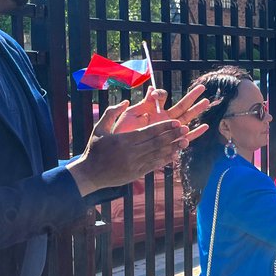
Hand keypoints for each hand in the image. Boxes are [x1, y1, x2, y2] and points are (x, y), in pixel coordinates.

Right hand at [67, 104, 192, 195]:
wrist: (89, 174)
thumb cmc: (94, 149)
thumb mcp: (99, 128)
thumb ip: (111, 113)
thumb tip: (125, 101)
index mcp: (124, 140)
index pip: (149, 132)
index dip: (164, 127)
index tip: (176, 122)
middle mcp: (131, 153)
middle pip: (157, 143)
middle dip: (173, 135)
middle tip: (186, 129)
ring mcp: (135, 165)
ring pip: (158, 155)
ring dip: (173, 148)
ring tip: (185, 141)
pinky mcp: (137, 174)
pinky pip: (154, 165)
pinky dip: (165, 160)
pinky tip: (175, 155)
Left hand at [107, 86, 211, 135]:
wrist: (120, 150)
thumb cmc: (123, 131)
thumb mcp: (132, 114)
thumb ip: (143, 103)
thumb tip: (152, 88)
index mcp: (153, 111)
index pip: (162, 98)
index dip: (160, 94)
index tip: (152, 96)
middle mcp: (163, 120)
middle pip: (180, 106)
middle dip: (191, 97)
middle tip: (202, 87)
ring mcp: (168, 131)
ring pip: (186, 119)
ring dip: (196, 111)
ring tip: (206, 102)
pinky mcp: (170, 143)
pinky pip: (185, 138)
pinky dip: (195, 133)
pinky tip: (205, 126)